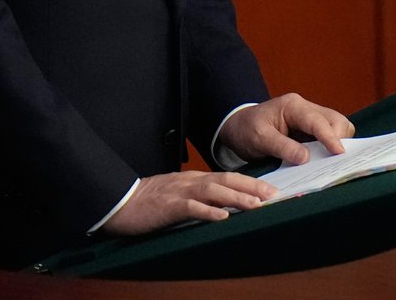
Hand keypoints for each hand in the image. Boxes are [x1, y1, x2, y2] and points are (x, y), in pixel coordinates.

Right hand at [102, 170, 275, 235]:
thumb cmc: (149, 201)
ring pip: (213, 191)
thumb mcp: (179, 195)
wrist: (121, 200)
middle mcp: (190, 182)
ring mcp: (180, 192)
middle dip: (252, 188)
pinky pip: (191, 207)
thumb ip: (199, 197)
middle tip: (274, 195)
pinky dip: (208, 211)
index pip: (227, 178)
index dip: (250, 183)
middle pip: (226, 180)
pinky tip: (222, 217)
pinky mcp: (168, 206)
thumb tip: (224, 206)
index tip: (271, 191)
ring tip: (256, 205)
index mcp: (194, 179)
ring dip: (237, 197)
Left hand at [219, 93, 355, 166]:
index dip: (330, 137)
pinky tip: (324, 161)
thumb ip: (282, 147)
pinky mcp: (310, 131)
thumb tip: (306, 159)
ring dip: (336, 144)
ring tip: (329, 162)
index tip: (339, 152)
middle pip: (335, 120)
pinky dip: (329, 148)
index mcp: (293, 106)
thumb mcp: (259, 138)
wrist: (238, 127)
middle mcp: (305, 109)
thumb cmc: (247, 129)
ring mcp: (310, 119)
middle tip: (334, 161)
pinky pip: (328, 136)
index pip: (318, 121)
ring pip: (336, 127)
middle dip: (338, 139)